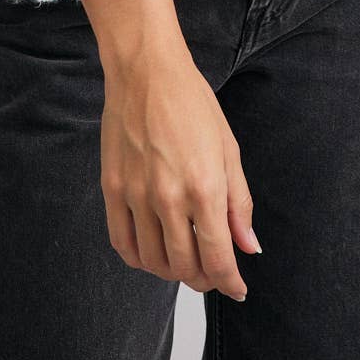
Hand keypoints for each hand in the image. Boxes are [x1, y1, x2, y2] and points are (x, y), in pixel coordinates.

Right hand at [101, 36, 259, 301]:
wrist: (146, 71)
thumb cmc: (191, 102)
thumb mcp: (229, 149)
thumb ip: (239, 203)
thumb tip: (248, 247)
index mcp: (205, 186)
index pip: (218, 259)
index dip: (230, 283)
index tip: (237, 288)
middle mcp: (169, 197)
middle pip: (185, 267)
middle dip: (204, 278)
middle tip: (212, 270)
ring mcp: (136, 195)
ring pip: (154, 262)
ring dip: (173, 270)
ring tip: (184, 258)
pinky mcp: (111, 189)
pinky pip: (122, 244)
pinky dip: (140, 259)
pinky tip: (153, 250)